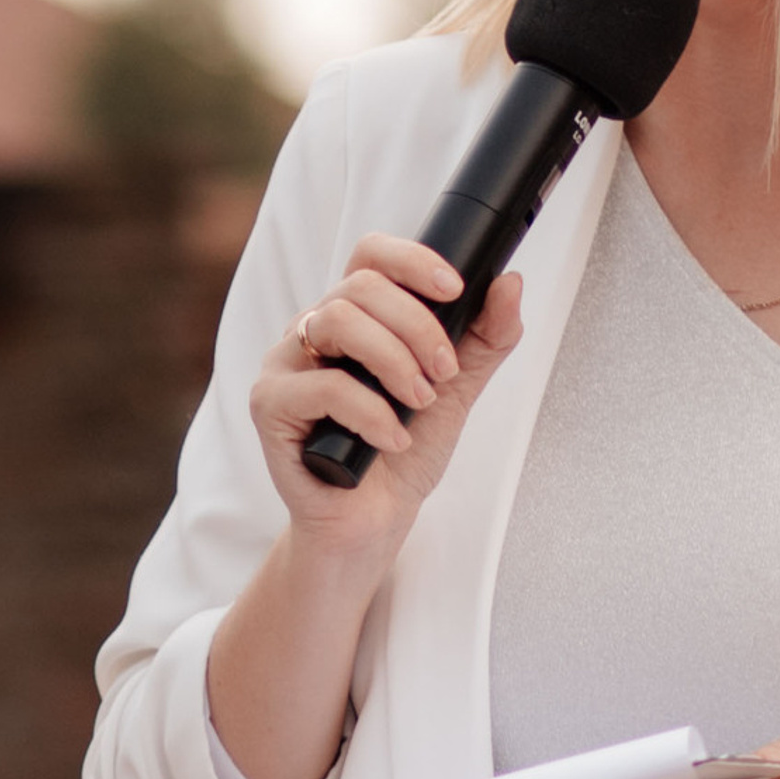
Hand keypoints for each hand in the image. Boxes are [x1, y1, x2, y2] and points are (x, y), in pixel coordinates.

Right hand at [249, 233, 524, 551]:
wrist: (373, 522)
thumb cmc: (403, 453)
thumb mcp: (456, 390)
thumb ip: (484, 339)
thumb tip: (510, 283)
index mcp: (354, 316)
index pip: (371, 256)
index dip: (412, 260)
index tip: (455, 290)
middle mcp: (313, 331)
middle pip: (359, 285)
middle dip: (417, 325)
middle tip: (444, 372)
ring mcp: (285, 364)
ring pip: (336, 321)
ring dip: (394, 361)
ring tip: (419, 402)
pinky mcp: (269, 404)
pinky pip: (321, 386)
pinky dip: (370, 411)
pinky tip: (391, 438)